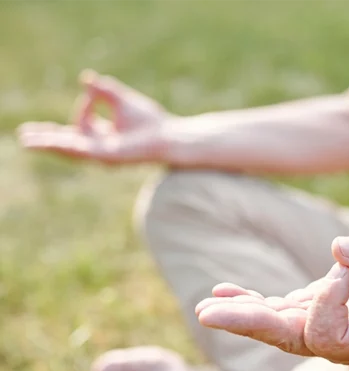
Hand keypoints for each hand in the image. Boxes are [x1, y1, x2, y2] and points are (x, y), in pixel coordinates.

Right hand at [18, 70, 169, 164]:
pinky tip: (47, 142)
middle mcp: (100, 147)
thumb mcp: (121, 100)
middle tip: (23, 136)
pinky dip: (63, 145)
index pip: (81, 123)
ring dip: (46, 143)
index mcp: (104, 136)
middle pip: (66, 142)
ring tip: (25, 141)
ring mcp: (101, 154)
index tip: (93, 90)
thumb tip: (86, 77)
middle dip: (45, 138)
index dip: (84, 105)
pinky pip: (80, 150)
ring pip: (68, 148)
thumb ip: (103, 90)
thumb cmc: (151, 121)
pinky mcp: (106, 157)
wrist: (169, 136)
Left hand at [195, 234, 348, 365]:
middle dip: (247, 323)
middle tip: (208, 314)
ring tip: (206, 307)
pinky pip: (274, 310)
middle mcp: (335, 343)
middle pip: (286, 336)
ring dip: (240, 313)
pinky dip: (249, 301)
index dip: (327, 298)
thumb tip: (338, 249)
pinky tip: (222, 291)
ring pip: (274, 325)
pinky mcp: (307, 312)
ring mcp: (318, 328)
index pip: (327, 331)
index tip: (343, 264)